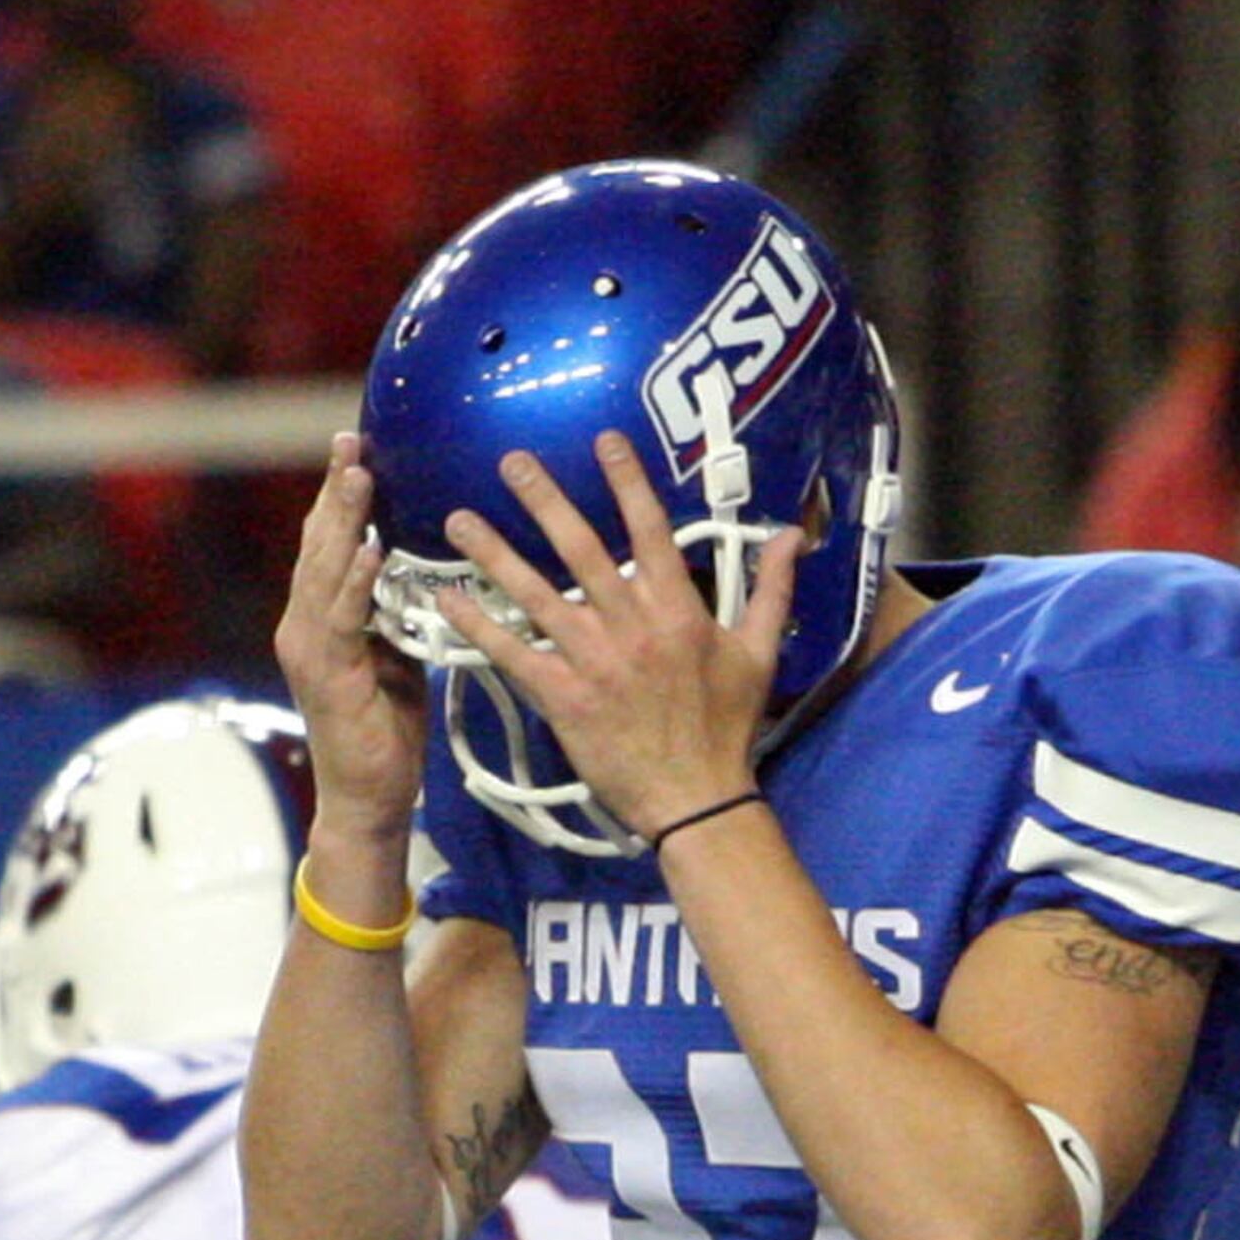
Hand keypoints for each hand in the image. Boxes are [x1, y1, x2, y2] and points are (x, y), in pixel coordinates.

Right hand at [276, 435, 432, 835]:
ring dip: (342, 520)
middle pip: (318, 544)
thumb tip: (427, 574)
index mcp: (321, 619)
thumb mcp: (397, 660)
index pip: (328, 545)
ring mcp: (309, 648)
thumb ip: (399, 615)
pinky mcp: (326, 675)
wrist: (368, 800)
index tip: (355, 449)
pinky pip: (341, 618)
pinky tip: (369, 549)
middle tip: (349, 440)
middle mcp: (304, 625)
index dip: (339, 498)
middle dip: (334, 491)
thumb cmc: (385, 734)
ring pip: (323, 570)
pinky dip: (354, 581)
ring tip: (357, 475)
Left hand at [438, 434, 802, 843]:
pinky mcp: (564, 698)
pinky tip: (447, 600)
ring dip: (494, 554)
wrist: (696, 799)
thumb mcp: (759, 654)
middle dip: (544, 500)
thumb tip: (792, 536)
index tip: (603, 440)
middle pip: (580, 549)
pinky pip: (514, 654)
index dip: (627, 482)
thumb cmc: (727, 728)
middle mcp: (631, 626)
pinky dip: (479, 626)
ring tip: (459, 520)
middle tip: (511, 461)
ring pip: (537, 594)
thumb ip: (770, 589)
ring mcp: (594, 661)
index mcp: (679, 609)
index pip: (650, 530)